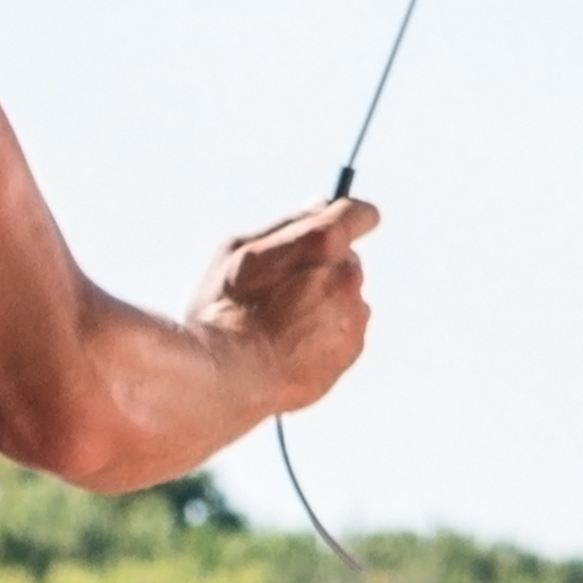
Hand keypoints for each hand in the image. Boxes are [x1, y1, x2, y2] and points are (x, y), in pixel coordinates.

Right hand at [192, 198, 377, 416]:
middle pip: (347, 260)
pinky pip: (345, 331)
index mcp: (321, 242)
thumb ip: (286, 224)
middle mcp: (346, 275)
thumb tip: (319, 206)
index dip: (346, 217)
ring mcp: (353, 314)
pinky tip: (290, 344)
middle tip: (280, 289)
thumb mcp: (237, 250)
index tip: (335, 226)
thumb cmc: (223, 310)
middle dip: (322, 268)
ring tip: (280, 324)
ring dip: (324, 303)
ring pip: (346, 298)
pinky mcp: (353, 349)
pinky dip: (325, 335)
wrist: (225, 375)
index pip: (360, 213)